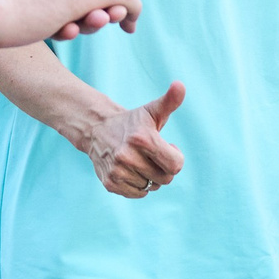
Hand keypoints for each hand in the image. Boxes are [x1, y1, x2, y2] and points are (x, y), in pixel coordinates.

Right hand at [80, 81, 185, 197]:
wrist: (97, 129)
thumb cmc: (132, 121)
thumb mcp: (152, 110)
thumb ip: (170, 100)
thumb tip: (181, 85)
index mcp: (142, 139)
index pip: (175, 165)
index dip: (176, 157)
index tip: (168, 147)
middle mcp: (127, 156)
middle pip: (164, 179)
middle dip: (163, 168)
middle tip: (152, 155)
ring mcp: (117, 171)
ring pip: (151, 187)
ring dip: (150, 177)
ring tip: (139, 161)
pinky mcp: (110, 183)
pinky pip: (138, 193)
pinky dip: (138, 185)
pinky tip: (131, 170)